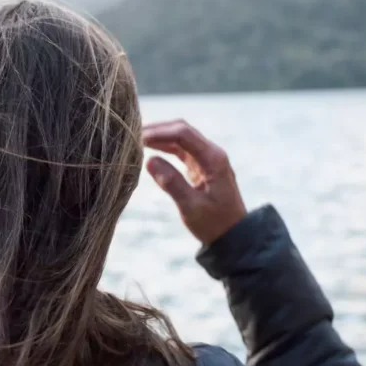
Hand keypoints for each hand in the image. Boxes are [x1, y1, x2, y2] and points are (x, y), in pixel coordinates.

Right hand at [142, 119, 246, 244]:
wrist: (233, 235)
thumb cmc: (214, 224)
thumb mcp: (191, 207)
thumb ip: (171, 183)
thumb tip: (149, 160)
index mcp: (213, 159)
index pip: (183, 135)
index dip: (159, 133)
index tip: (138, 138)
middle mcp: (212, 154)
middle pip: (183, 130)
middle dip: (158, 130)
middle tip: (133, 134)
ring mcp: (207, 159)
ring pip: (181, 138)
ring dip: (160, 136)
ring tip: (137, 139)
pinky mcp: (201, 167)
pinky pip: (182, 150)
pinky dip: (165, 147)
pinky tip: (150, 149)